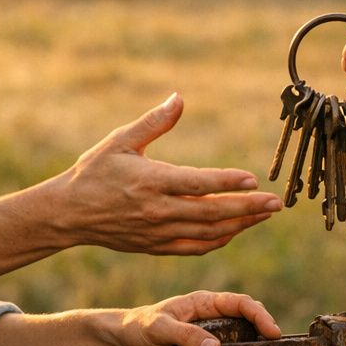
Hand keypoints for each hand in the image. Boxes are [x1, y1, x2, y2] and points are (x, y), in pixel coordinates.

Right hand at [58, 93, 281, 254]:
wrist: (69, 214)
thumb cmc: (94, 172)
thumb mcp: (120, 140)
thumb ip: (154, 122)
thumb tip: (179, 98)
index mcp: (150, 181)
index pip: (197, 184)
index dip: (227, 183)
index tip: (253, 180)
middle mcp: (157, 210)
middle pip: (211, 213)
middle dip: (248, 208)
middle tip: (276, 203)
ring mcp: (158, 232)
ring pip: (208, 233)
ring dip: (240, 225)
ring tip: (264, 215)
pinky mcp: (156, 247)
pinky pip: (195, 248)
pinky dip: (219, 240)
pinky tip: (235, 229)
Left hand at [117, 290, 282, 345]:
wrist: (122, 342)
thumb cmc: (138, 328)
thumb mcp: (159, 329)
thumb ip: (184, 335)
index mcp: (202, 302)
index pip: (239, 302)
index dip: (259, 314)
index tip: (271, 331)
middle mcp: (209, 315)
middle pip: (246, 316)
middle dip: (264, 326)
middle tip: (276, 345)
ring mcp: (208, 332)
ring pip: (240, 332)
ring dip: (255, 340)